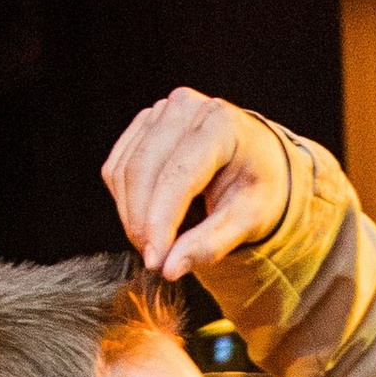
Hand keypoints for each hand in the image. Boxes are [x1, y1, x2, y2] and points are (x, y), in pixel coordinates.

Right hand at [103, 89, 292, 280]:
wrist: (256, 160)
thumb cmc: (258, 187)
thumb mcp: (249, 219)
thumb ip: (212, 244)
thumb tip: (170, 269)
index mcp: (220, 124)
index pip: (177, 175)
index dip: (160, 221)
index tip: (156, 261)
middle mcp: (185, 107)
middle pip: (143, 170)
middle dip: (141, 222)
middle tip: (154, 260)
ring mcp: (160, 113)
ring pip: (124, 170)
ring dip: (131, 215)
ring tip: (156, 244)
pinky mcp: (142, 126)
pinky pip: (117, 168)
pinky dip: (126, 201)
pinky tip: (149, 218)